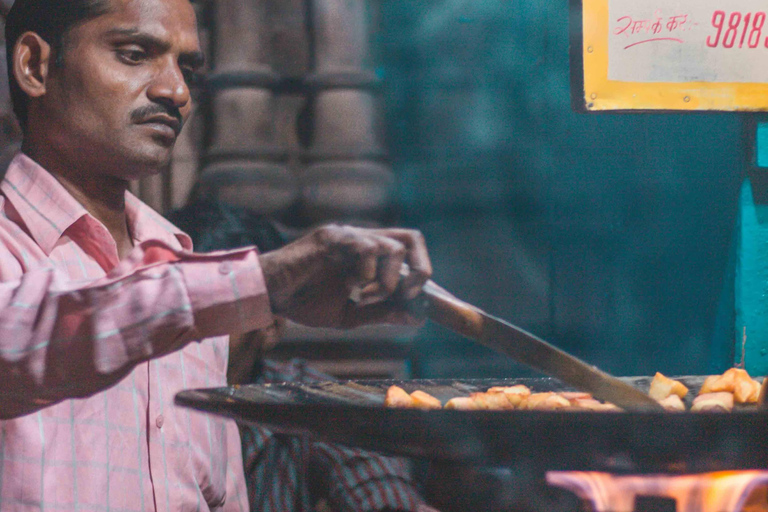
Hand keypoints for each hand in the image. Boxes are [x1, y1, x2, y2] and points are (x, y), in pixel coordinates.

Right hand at [258, 224, 431, 327]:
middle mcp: (361, 240)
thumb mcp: (350, 315)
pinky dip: (368, 272)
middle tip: (408, 294)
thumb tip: (416, 318)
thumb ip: (382, 314)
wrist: (269, 296)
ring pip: (392, 246)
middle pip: (411, 238)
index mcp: (368, 255)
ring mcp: (347, 236)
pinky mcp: (331, 237)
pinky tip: (351, 286)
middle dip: (420, 268)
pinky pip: (366, 246)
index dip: (421, 272)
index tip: (413, 300)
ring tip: (366, 296)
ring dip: (388, 280)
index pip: (409, 249)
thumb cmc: (303, 302)